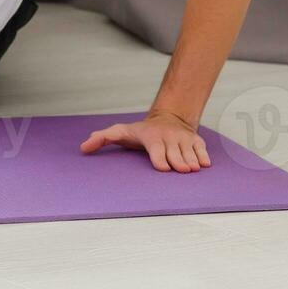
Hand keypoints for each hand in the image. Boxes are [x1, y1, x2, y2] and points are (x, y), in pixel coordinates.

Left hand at [79, 110, 211, 172]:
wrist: (168, 118)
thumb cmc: (141, 131)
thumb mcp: (120, 132)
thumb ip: (102, 138)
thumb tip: (83, 148)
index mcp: (152, 137)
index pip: (158, 150)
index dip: (161, 160)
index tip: (163, 168)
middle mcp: (169, 137)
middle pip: (177, 156)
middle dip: (179, 164)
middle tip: (180, 170)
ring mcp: (184, 139)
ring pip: (191, 155)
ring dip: (192, 164)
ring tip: (189, 169)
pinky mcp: (196, 140)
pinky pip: (203, 151)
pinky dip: (204, 159)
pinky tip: (202, 165)